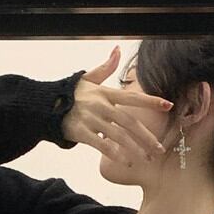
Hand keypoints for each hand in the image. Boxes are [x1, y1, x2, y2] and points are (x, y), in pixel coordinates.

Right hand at [61, 46, 173, 162]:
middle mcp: (101, 106)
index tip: (168, 106)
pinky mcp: (81, 132)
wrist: (45, 105)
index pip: (132, 97)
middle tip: (159, 149)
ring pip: (119, 136)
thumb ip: (105, 68)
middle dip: (147, 137)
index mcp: (106, 93)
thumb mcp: (87, 78)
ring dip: (135, 149)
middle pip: (130, 122)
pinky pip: (101, 145)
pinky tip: (125, 162)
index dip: (151, 101)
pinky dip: (114, 154)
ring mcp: (91, 120)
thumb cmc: (70, 93)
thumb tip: (118, 50)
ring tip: (146, 159)